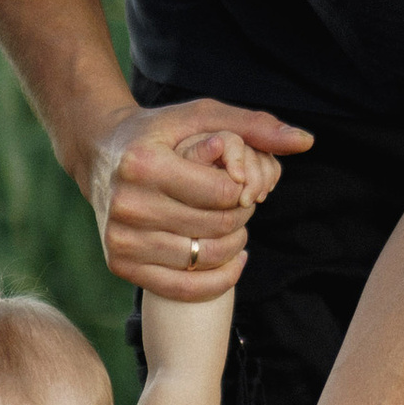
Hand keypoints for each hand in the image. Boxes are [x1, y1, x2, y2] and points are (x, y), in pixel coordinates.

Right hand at [84, 99, 309, 299]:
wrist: (98, 153)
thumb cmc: (160, 132)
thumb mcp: (202, 116)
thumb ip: (255, 127)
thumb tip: (306, 142)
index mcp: (144, 163)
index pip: (223, 193)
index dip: (245, 190)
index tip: (240, 182)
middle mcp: (128, 204)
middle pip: (216, 227)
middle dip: (241, 216)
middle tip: (240, 205)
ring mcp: (120, 238)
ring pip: (204, 259)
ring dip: (232, 245)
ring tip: (233, 227)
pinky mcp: (120, 264)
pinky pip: (183, 288)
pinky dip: (217, 280)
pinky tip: (233, 261)